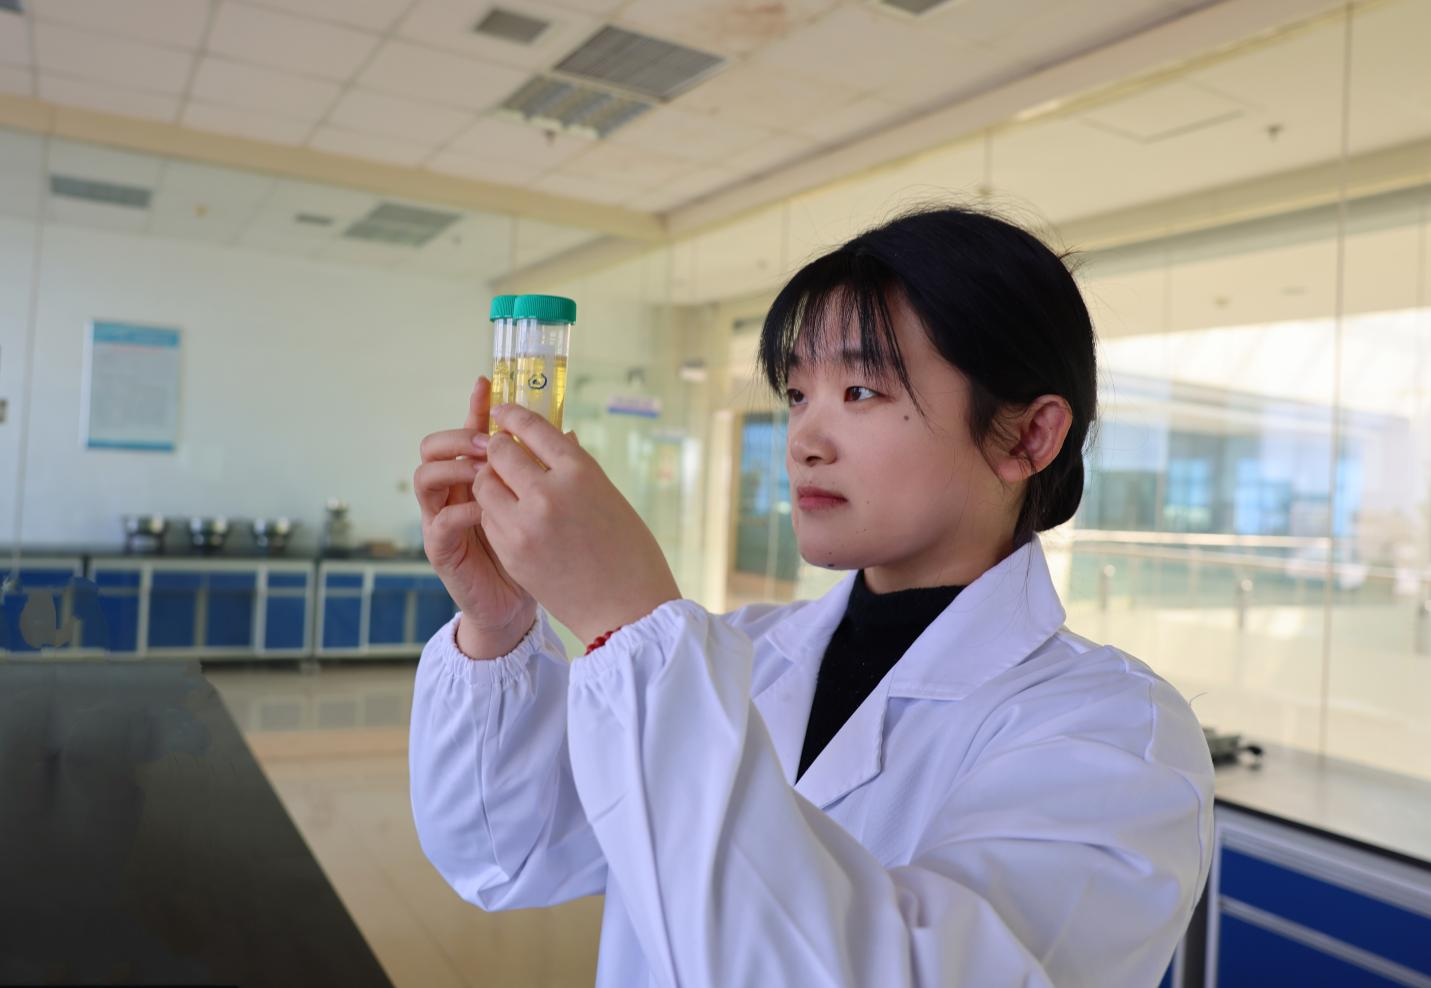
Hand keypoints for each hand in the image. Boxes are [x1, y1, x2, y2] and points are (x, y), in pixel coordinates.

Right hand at [414, 378, 535, 657]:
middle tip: (486, 440)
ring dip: (454, 467)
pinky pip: (441, 521)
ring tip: (483, 470)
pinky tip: (486, 510)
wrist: (520, 605)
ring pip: (425, 477)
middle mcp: (454, 492)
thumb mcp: (546, 507)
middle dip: (458, 436)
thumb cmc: (536, 554)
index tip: (488, 382)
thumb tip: (569, 434)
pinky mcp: (442, 551)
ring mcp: (442, 520)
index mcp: (477, 475)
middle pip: (434, 446)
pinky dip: (462, 510)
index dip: (476, 407)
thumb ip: (549, 472)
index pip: (469, 431)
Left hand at [474, 404, 680, 645]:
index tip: (501, 412)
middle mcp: (549, 491)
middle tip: (500, 453)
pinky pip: (488, 517)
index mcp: (580, 471)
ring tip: (505, 489)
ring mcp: (525, 523)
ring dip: (490, 481)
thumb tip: (556, 438)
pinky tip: (512, 519)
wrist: (628, 611)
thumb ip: (575, 467)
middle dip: (497, 450)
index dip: (512, 415)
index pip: (533, 428)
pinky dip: (494, 512)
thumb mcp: (608, 497)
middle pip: (500, 452)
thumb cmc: (628, 552)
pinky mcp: (511, 551)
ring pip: (484, 483)